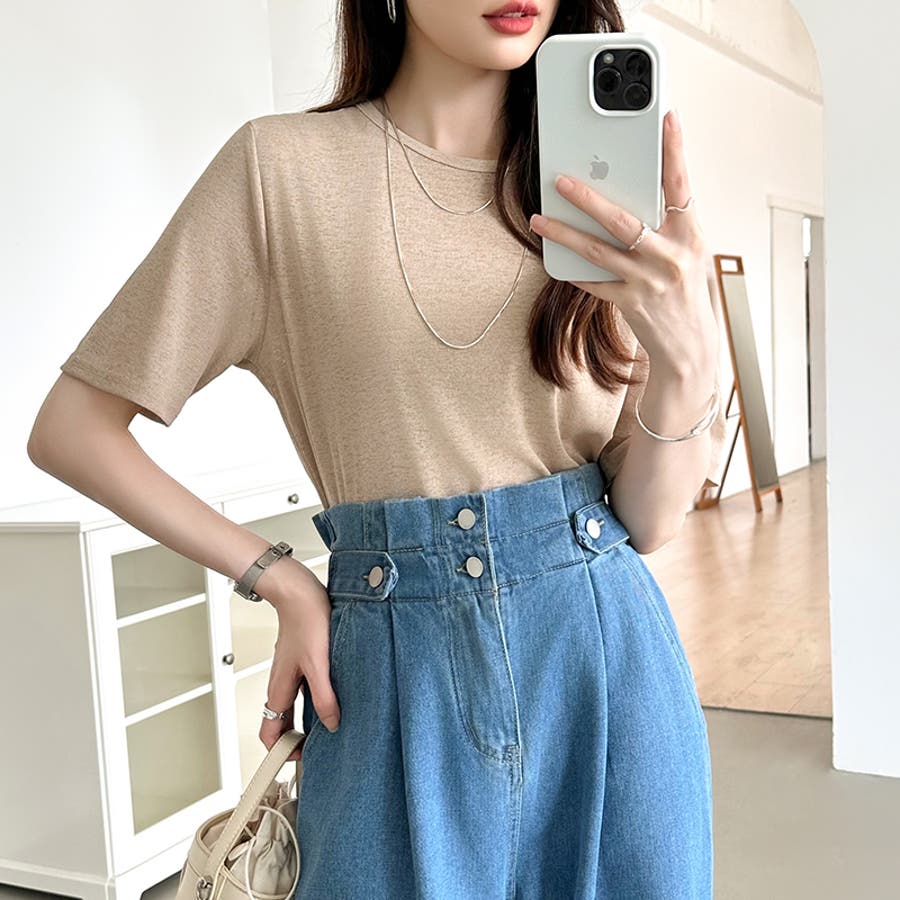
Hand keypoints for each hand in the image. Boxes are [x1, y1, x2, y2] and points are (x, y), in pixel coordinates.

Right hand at [257, 560, 340, 760]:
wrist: (300, 591)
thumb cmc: (306, 621)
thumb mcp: (319, 664)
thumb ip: (324, 696)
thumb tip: (331, 724)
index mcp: (279, 689)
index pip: (269, 734)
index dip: (280, 753)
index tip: (300, 761)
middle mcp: (281, 684)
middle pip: (282, 724)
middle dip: (295, 741)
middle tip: (318, 751)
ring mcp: (290, 673)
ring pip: (293, 707)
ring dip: (306, 721)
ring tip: (328, 728)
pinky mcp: (301, 662)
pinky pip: (303, 691)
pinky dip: (314, 702)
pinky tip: (334, 697)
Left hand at [529, 109, 717, 380]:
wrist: (690, 345)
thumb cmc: (686, 291)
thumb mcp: (688, 251)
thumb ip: (666, 222)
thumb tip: (631, 191)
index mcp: (691, 235)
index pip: (681, 185)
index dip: (675, 151)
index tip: (666, 118)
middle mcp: (671, 256)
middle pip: (623, 220)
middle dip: (588, 198)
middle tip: (560, 180)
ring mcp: (649, 281)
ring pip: (598, 251)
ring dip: (564, 233)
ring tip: (539, 219)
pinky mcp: (630, 303)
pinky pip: (593, 281)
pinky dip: (573, 269)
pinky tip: (554, 257)